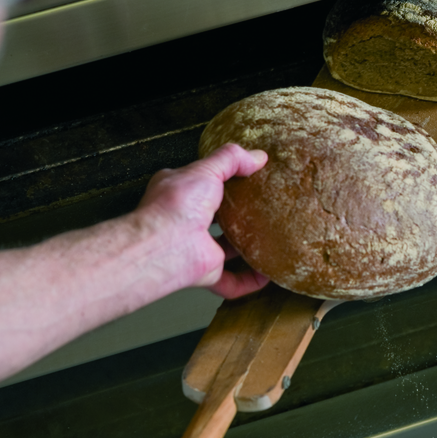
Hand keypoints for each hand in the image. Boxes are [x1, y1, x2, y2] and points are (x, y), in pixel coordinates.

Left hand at [137, 143, 268, 298]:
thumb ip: (231, 159)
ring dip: (246, 247)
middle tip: (265, 208)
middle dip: (238, 214)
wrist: (165, 245)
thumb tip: (257, 156)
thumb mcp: (206, 170)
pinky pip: (231, 281)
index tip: (250, 176)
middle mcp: (187, 220)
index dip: (224, 178)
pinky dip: (249, 280)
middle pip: (217, 217)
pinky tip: (267, 274)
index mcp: (181, 192)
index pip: (203, 182)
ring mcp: (197, 246)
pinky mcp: (206, 271)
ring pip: (225, 249)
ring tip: (271, 239)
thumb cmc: (176, 205)